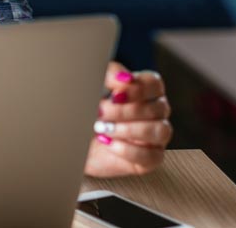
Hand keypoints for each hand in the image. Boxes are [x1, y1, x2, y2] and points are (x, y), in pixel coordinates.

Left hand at [83, 61, 172, 177]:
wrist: (75, 140)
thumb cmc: (87, 110)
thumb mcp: (93, 85)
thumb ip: (109, 75)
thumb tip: (124, 78)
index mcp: (144, 91)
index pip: (155, 84)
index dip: (138, 88)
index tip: (115, 94)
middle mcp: (154, 113)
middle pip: (158, 107)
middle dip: (125, 111)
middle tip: (100, 112)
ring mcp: (155, 137)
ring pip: (160, 131)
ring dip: (129, 129)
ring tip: (103, 129)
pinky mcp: (151, 159)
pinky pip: (152, 156)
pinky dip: (128, 150)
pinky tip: (109, 143)